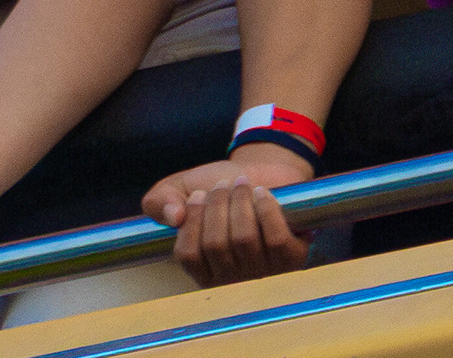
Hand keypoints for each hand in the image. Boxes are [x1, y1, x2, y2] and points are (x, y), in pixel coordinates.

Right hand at [138, 148, 315, 285]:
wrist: (263, 172)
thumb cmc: (218, 187)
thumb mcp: (181, 188)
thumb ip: (160, 200)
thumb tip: (174, 217)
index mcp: (204, 270)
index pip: (188, 256)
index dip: (192, 221)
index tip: (198, 194)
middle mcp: (233, 279)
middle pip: (216, 245)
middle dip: (217, 205)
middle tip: (222, 184)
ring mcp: (264, 272)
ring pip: (244, 239)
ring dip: (240, 201)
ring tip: (241, 184)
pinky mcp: (292, 258)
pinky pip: (276, 238)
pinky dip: (266, 208)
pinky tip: (262, 193)